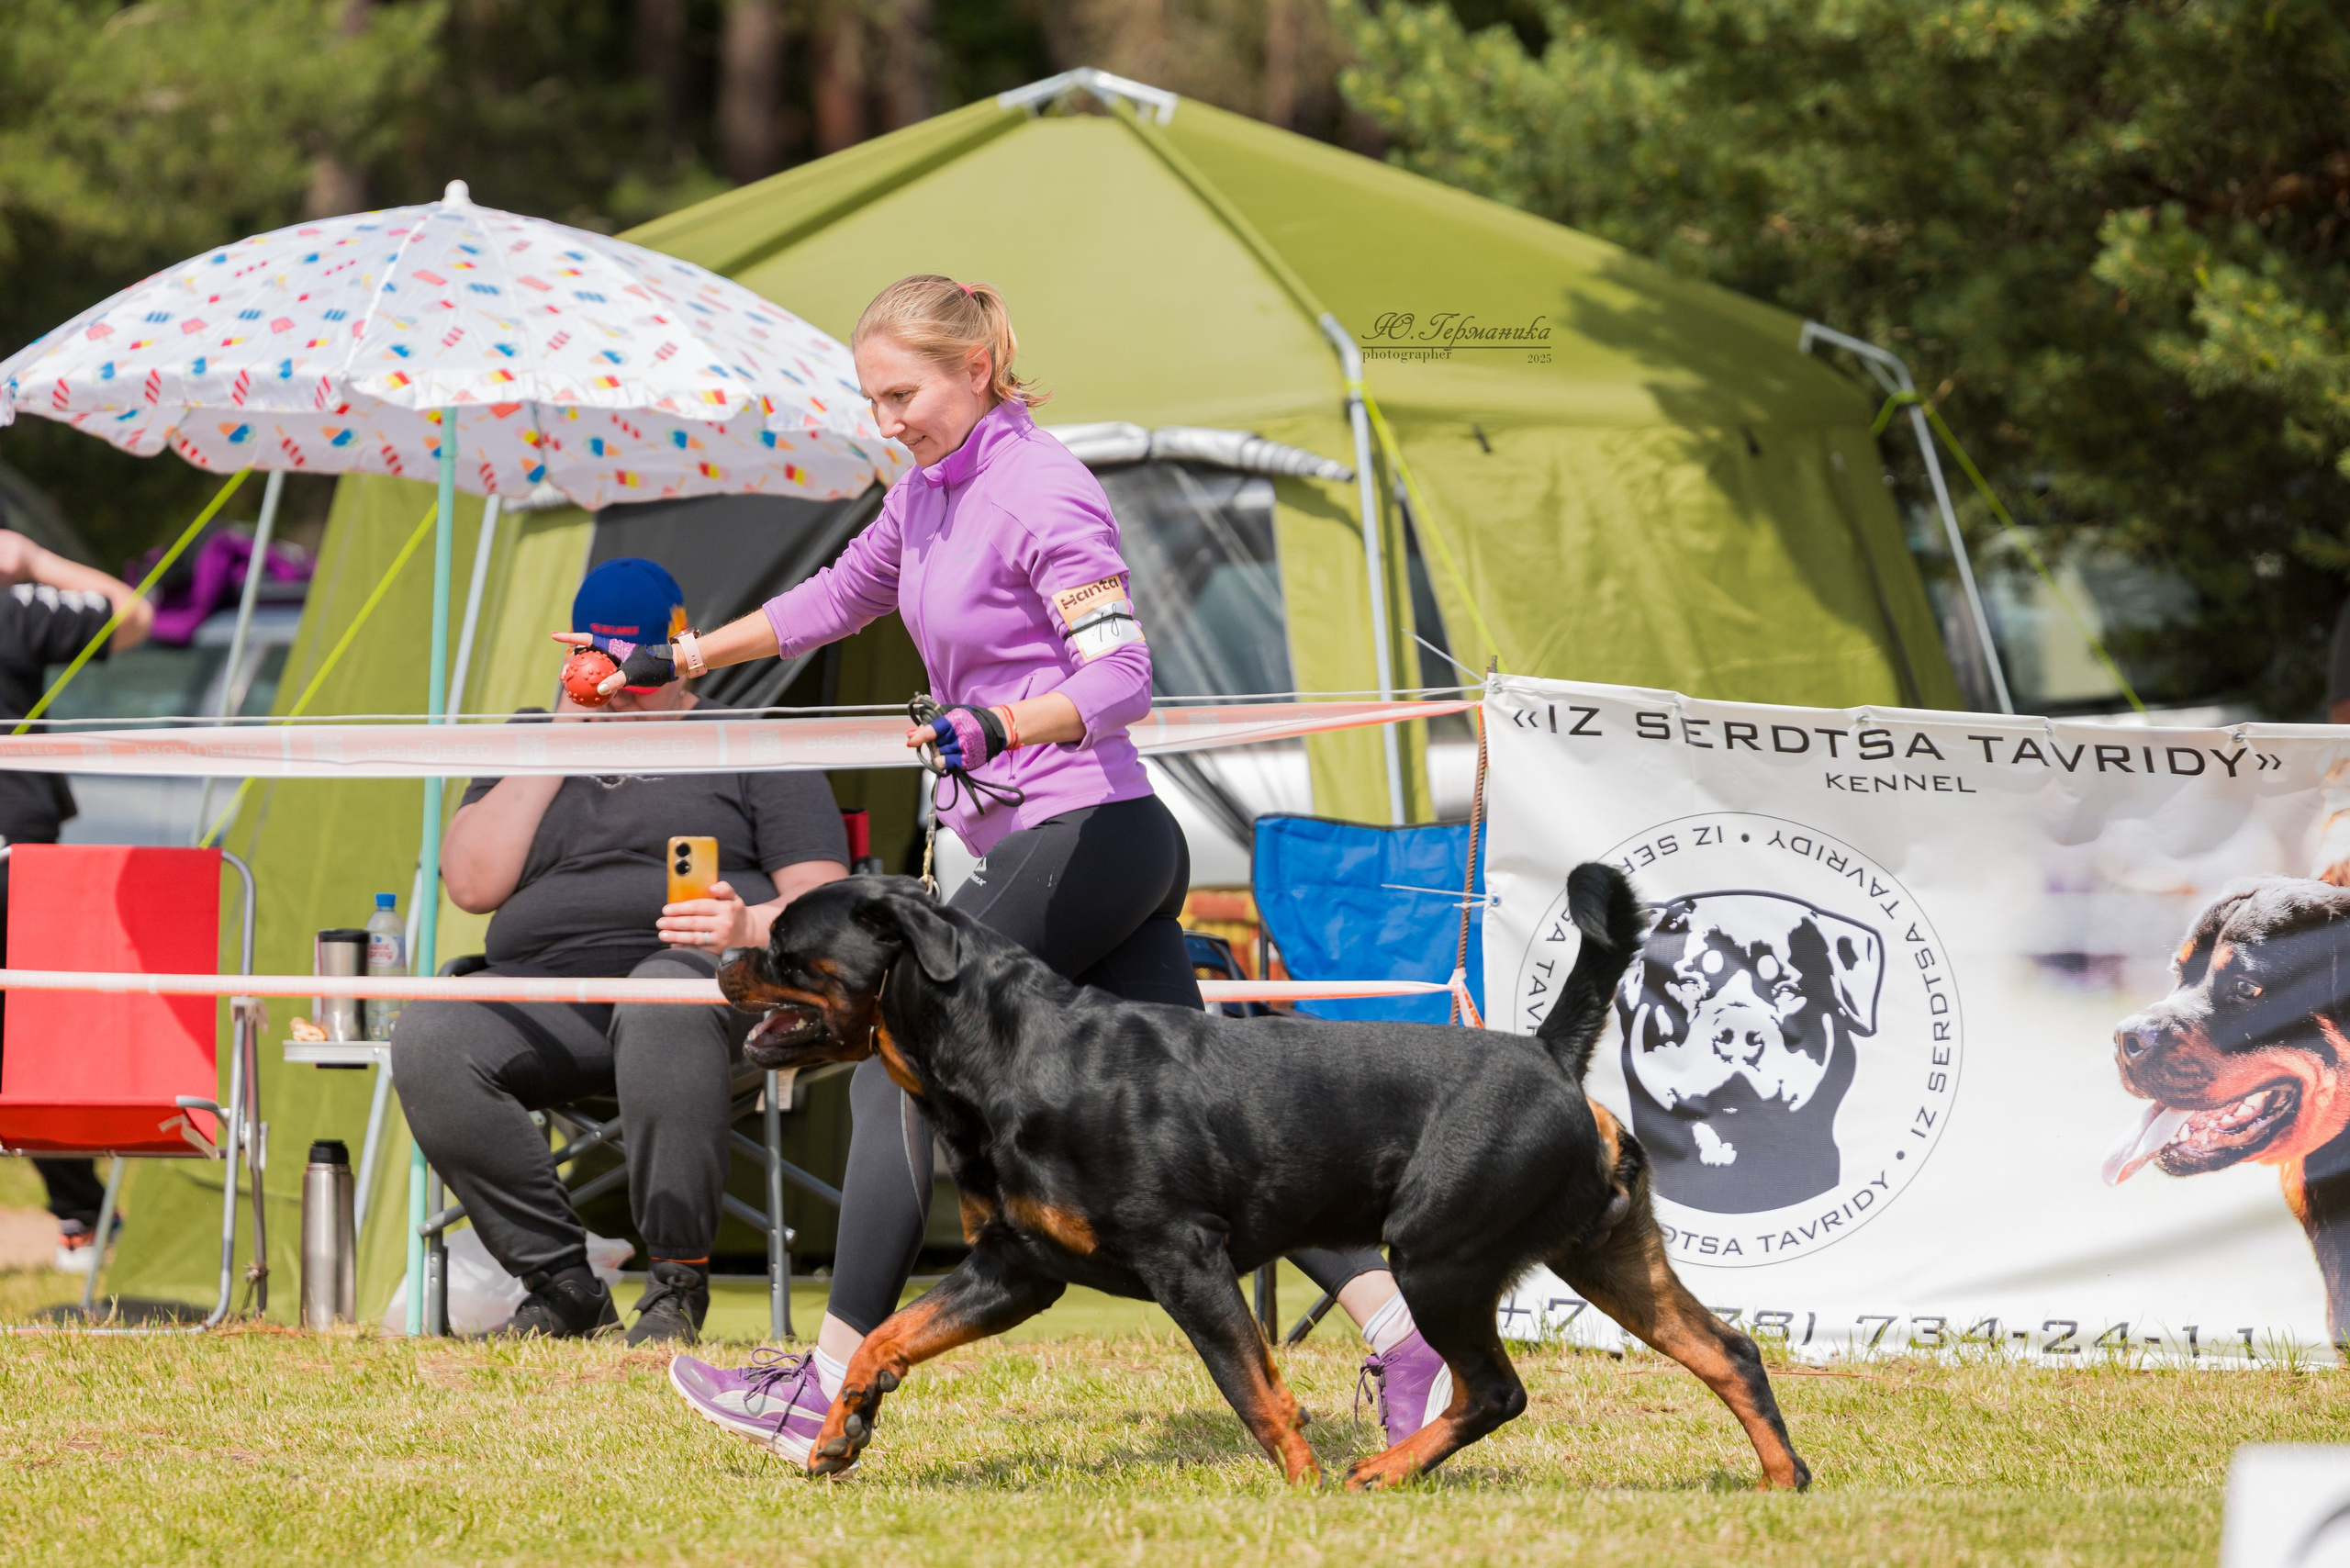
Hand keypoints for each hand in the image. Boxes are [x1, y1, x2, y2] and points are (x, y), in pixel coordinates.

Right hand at [552, 631, 673, 693]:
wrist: (669, 667)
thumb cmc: (653, 665)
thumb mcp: (634, 673)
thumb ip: (617, 681)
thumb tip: (600, 690)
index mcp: (611, 646)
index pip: (586, 640)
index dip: (569, 638)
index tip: (554, 636)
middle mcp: (610, 654)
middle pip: (584, 656)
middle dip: (571, 664)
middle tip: (563, 676)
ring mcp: (613, 664)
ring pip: (591, 669)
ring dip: (580, 676)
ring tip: (569, 687)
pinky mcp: (619, 674)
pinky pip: (602, 680)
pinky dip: (593, 687)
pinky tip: (587, 697)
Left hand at [658, 880, 758, 951]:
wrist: (749, 932)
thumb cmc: (735, 911)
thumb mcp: (734, 897)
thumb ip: (724, 888)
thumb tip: (712, 887)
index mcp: (725, 908)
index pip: (699, 907)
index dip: (681, 908)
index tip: (666, 909)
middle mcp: (723, 924)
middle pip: (694, 923)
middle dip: (674, 923)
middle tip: (660, 922)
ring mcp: (720, 939)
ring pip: (694, 938)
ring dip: (676, 937)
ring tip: (662, 934)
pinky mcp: (717, 950)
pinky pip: (698, 948)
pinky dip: (684, 947)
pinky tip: (673, 944)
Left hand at [904, 704, 1009, 769]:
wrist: (995, 729)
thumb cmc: (970, 720)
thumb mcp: (951, 715)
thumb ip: (930, 724)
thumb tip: (909, 734)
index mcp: (955, 720)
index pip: (933, 730)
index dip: (920, 737)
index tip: (911, 742)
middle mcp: (960, 736)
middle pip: (934, 744)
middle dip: (932, 743)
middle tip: (941, 739)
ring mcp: (964, 749)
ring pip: (939, 755)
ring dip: (937, 752)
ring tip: (947, 746)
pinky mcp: (967, 760)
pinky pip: (947, 765)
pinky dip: (941, 763)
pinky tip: (943, 759)